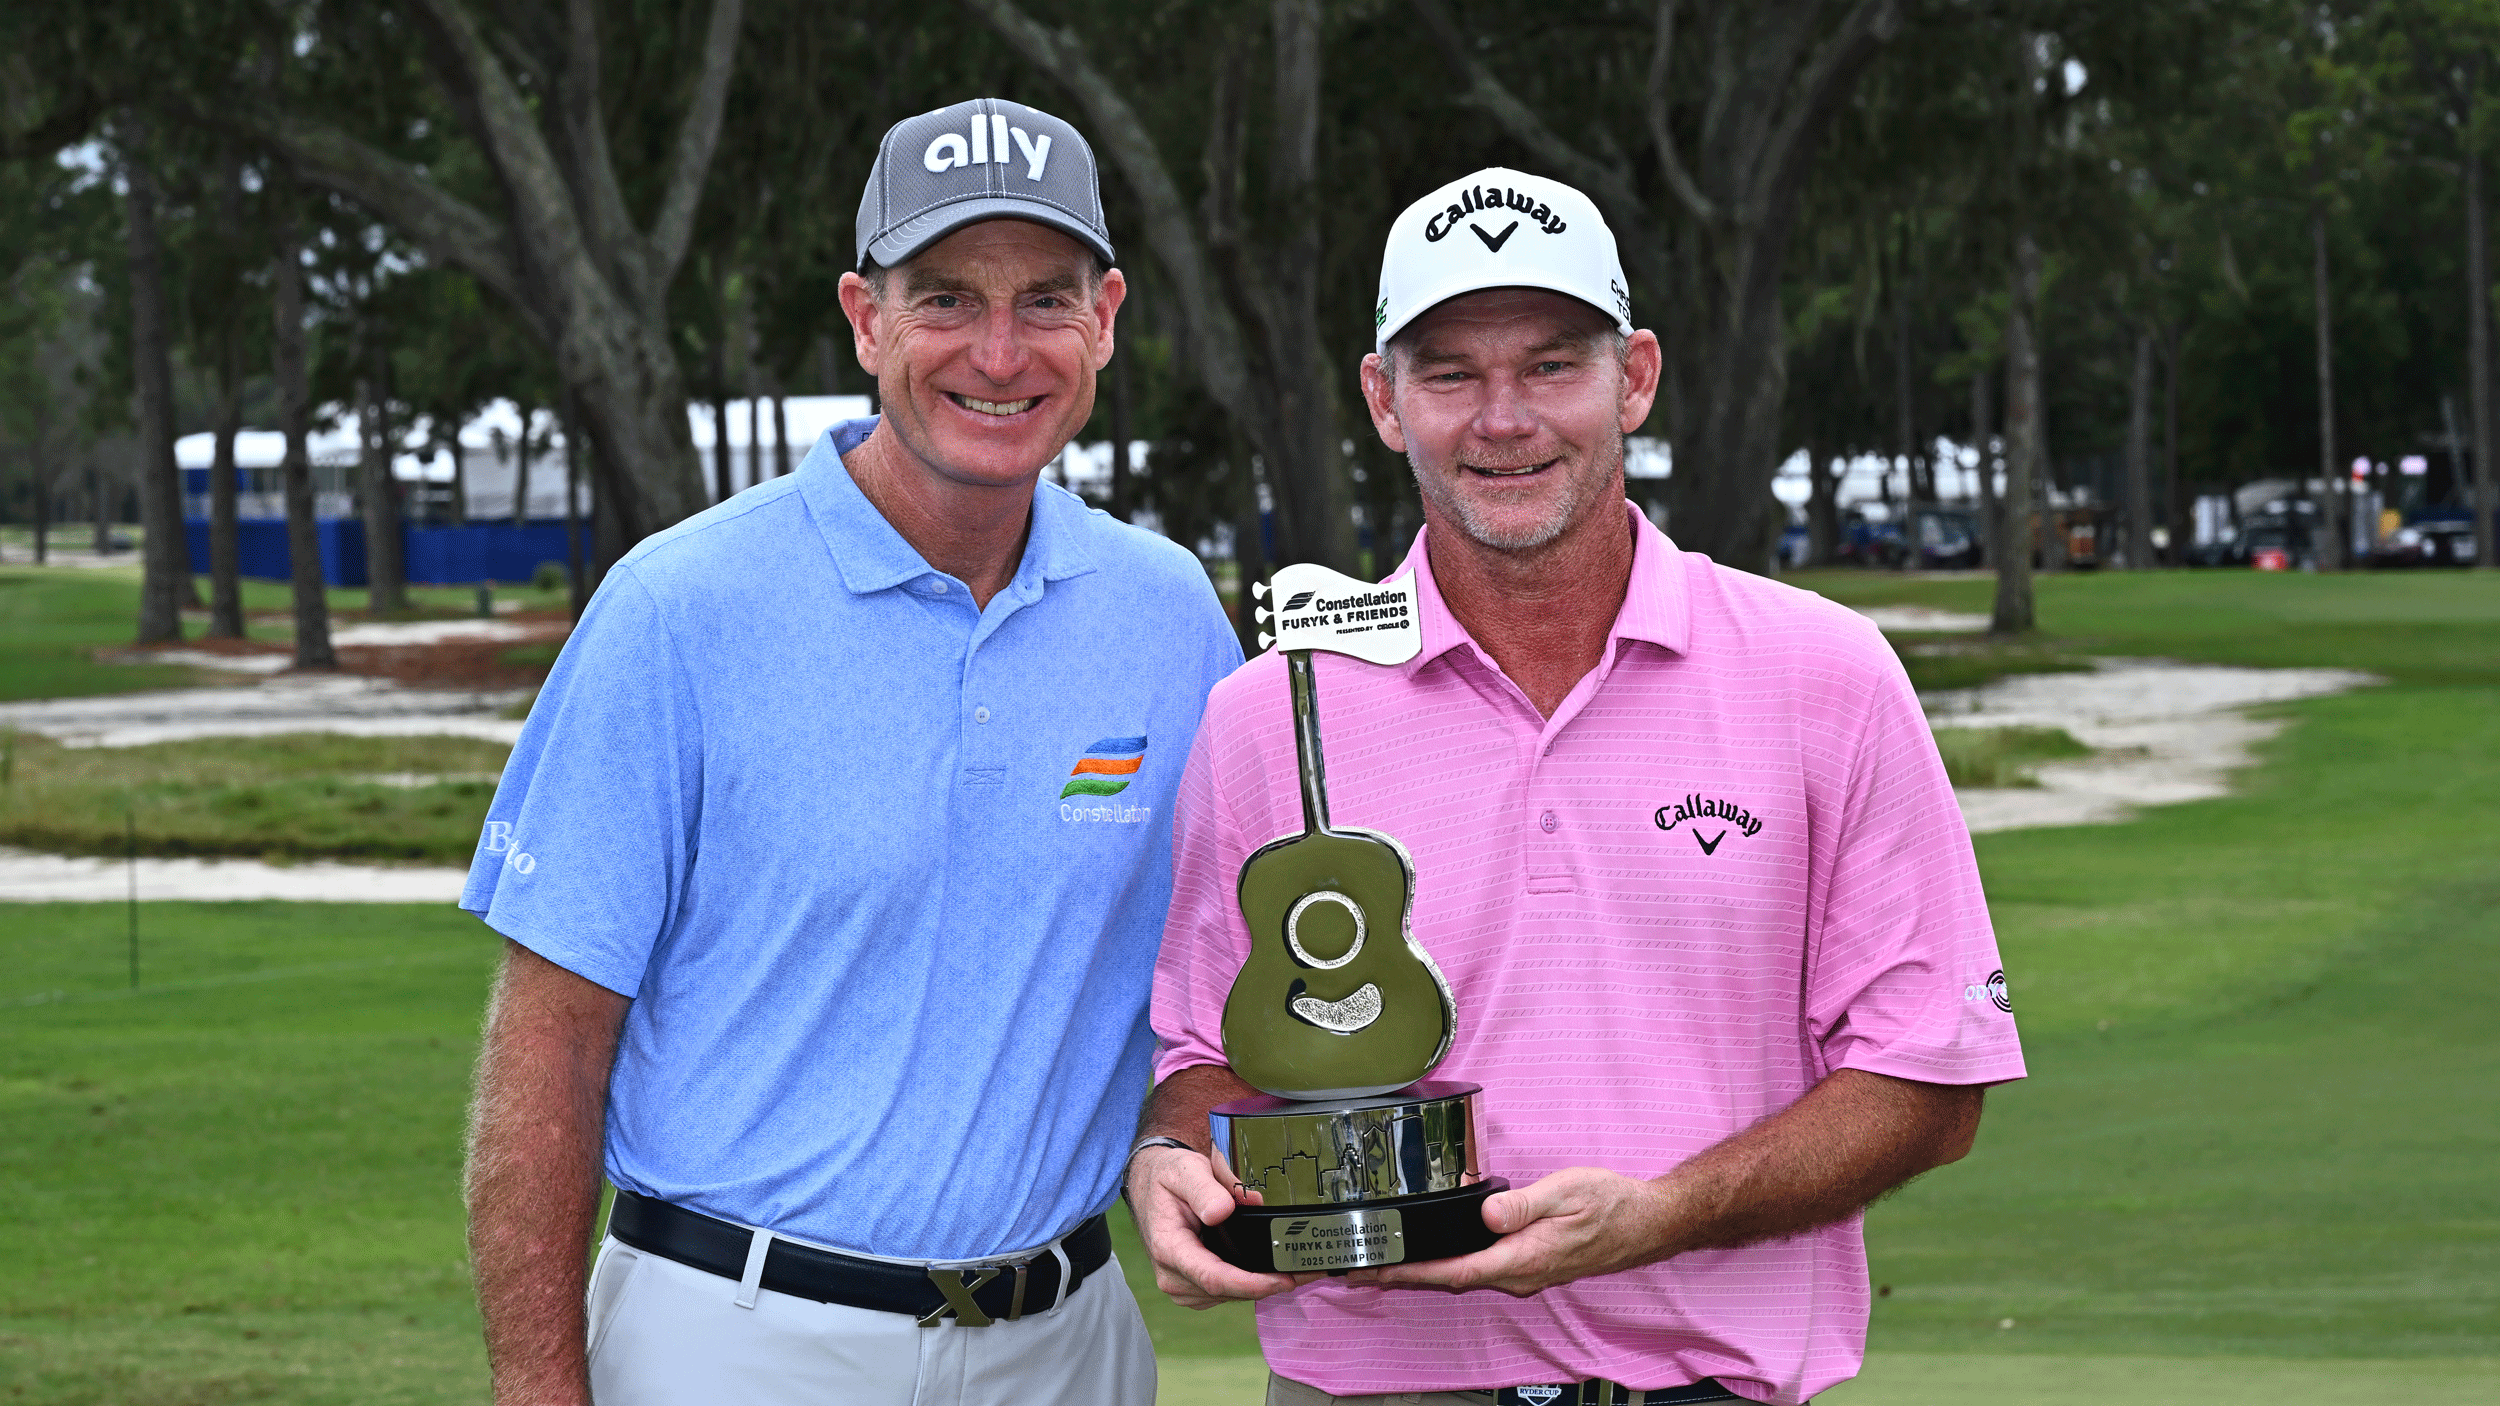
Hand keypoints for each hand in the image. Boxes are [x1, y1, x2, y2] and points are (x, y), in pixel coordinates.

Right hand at [1126, 1144, 1317, 1308]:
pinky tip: (1272, 1269)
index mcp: (1168, 1248)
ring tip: (1297, 1268)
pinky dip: (1252, 1283)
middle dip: (1269, 1284)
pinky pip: (1228, 1292)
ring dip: (1264, 1285)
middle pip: (1228, 1291)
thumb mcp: (1184, 1170)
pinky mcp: (1194, 1287)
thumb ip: (1205, 1189)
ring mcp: (1183, 1285)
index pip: (1213, 1277)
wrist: (1152, 1184)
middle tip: (1308, 1271)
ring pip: (1231, 1295)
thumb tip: (1224, 1210)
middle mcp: (1172, 1275)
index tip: (1282, 1280)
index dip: (1251, 1283)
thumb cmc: (1168, 1177)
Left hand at [1346, 1167, 1676, 1296]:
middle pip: (1450, 1280)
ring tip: (1386, 1263)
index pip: (1454, 1272)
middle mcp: (1521, 1274)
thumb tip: (1486, 1212)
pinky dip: (1449, 1266)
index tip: (1374, 1271)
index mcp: (1523, 1258)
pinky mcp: (1529, 1266)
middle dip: (1404, 1275)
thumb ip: (1522, 1204)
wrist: (1647, 1223)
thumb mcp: (1566, 1191)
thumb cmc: (1611, 1204)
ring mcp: (1526, 1273)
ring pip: (1464, 1277)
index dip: (1410, 1274)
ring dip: (1424, 1272)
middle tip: (1361, 1267)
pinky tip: (1435, 1258)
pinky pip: (1480, 1271)